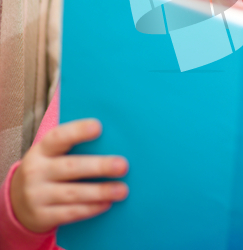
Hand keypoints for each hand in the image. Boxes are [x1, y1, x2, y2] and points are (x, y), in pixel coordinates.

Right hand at [10, 119, 128, 232]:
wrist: (17, 202)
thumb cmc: (48, 168)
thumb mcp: (52, 154)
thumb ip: (74, 146)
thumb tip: (112, 138)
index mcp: (41, 150)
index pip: (58, 137)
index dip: (77, 131)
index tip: (98, 127)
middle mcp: (36, 171)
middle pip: (70, 167)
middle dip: (99, 166)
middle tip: (123, 165)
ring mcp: (36, 195)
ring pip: (73, 193)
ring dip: (100, 191)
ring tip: (122, 190)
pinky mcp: (41, 216)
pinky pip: (70, 213)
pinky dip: (90, 208)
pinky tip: (107, 203)